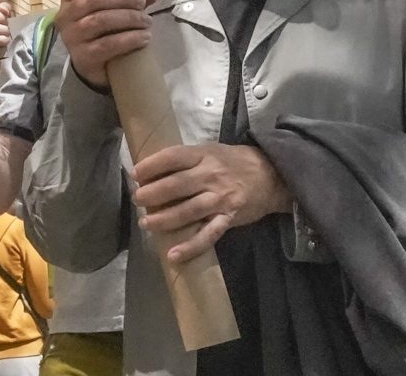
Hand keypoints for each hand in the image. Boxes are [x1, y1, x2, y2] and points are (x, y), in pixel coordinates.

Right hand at [55, 0, 155, 88]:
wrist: (95, 66)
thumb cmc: (105, 29)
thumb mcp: (115, 8)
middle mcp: (66, 16)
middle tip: (141, 3)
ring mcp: (72, 37)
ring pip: (99, 20)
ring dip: (128, 18)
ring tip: (146, 21)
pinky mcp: (83, 57)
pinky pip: (107, 45)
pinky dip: (129, 39)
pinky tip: (144, 37)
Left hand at [132, 143, 291, 262]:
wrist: (271, 175)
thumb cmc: (232, 162)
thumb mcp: (209, 151)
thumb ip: (185, 160)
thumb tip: (152, 171)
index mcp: (204, 155)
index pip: (173, 157)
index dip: (152, 165)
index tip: (135, 174)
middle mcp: (211, 176)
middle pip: (177, 185)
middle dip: (153, 194)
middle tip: (137, 199)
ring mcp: (220, 199)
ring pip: (188, 211)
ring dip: (164, 219)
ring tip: (146, 223)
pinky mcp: (228, 218)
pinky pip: (208, 235)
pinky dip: (191, 246)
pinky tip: (173, 254)